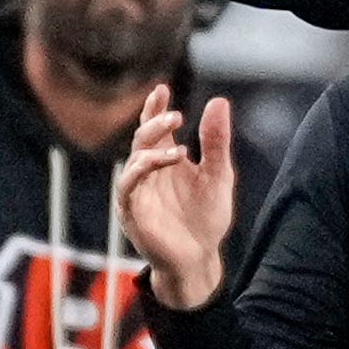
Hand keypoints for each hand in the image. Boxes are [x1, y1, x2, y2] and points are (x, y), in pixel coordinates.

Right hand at [118, 86, 236, 308]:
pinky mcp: (132, 212)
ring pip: (134, 160)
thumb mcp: (219, 175)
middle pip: (142, 139)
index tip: (162, 89)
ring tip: (179, 147)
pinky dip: (144, 171)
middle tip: (175, 115)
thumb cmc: (206, 217)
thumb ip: (216, 141)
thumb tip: (219, 101)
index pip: (154, 127)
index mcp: (164, 160)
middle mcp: (148, 172)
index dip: (155, 108)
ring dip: (152, 148)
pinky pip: (129, 186)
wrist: (200, 259)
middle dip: (154, 123)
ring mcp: (138, 191)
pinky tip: (166, 161)